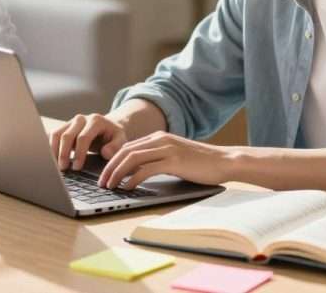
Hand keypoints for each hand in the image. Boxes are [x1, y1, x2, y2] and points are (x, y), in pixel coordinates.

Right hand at [50, 113, 127, 170]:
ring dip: (54, 151)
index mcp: (96, 121)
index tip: (77, 167)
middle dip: (64, 153)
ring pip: (57, 134)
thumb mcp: (121, 140)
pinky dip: (51, 147)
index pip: (83, 137)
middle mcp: (81, 118)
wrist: (107, 128)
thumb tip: (105, 152)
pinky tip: (52, 160)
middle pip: (67, 135)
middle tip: (64, 169)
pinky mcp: (64, 126)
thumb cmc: (114, 136)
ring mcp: (71, 122)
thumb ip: (116, 146)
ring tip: (57, 166)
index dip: (79, 153)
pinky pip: (53, 135)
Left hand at [98, 131, 232, 189]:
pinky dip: (133, 178)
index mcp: (159, 137)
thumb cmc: (201, 163)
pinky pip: (146, 169)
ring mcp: (167, 149)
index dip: (113, 161)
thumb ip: (157, 159)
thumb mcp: (175, 157)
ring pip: (132, 158)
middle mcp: (160, 139)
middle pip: (125, 151)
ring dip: (117, 173)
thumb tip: (136, 172)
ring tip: (109, 186)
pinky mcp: (174, 161)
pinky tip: (127, 187)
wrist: (225, 161)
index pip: (128, 147)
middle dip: (109, 167)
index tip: (104, 174)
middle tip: (101, 182)